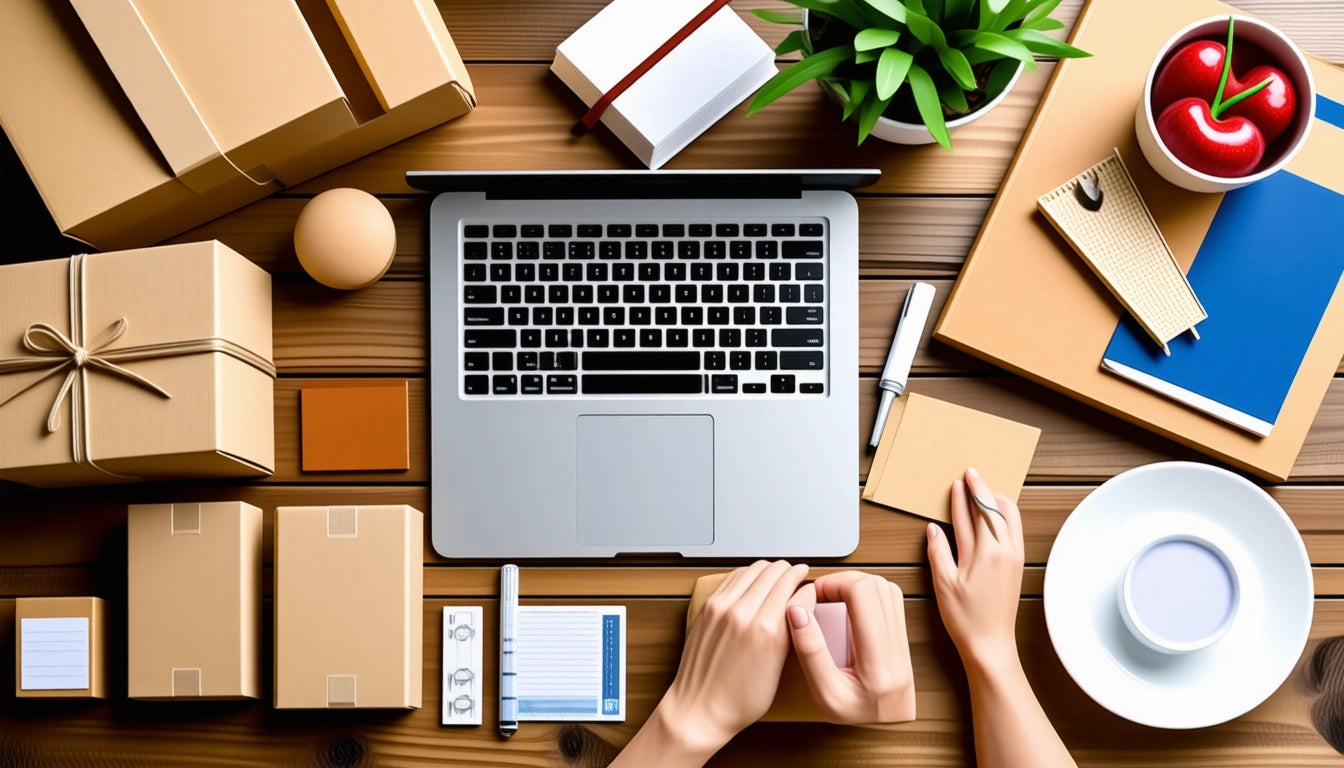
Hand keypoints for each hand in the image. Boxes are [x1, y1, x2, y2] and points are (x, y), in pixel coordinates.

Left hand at [660, 560, 808, 755]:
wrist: (699, 709)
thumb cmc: (738, 701)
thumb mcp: (778, 669)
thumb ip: (790, 633)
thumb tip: (800, 608)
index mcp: (768, 630)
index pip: (793, 586)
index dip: (806, 582)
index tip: (809, 582)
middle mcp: (744, 612)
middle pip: (775, 572)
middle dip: (790, 571)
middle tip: (796, 574)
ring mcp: (722, 607)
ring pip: (754, 569)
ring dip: (770, 569)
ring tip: (777, 576)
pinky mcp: (708, 607)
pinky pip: (733, 577)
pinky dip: (748, 574)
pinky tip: (754, 581)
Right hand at [786, 572, 915, 722]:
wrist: (886, 728)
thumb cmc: (855, 714)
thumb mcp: (823, 694)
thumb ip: (810, 652)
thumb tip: (797, 612)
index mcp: (879, 663)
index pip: (864, 595)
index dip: (835, 584)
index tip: (815, 595)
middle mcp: (897, 648)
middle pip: (876, 585)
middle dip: (844, 581)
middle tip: (823, 595)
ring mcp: (904, 640)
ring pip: (887, 588)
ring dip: (857, 585)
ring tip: (835, 600)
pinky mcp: (903, 636)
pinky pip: (891, 600)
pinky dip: (868, 594)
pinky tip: (851, 607)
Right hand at [926, 467, 1025, 672]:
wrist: (991, 644)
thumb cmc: (965, 618)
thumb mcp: (943, 584)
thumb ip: (939, 551)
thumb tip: (933, 528)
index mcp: (985, 552)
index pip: (975, 513)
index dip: (966, 494)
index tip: (961, 480)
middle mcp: (1004, 551)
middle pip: (996, 509)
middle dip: (983, 490)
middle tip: (972, 477)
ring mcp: (1014, 557)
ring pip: (1010, 517)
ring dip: (996, 501)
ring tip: (983, 492)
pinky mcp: (1018, 565)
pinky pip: (1014, 529)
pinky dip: (1004, 516)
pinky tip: (994, 516)